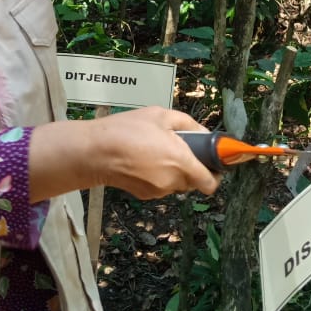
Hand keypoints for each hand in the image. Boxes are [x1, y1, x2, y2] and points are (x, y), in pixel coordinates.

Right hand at [94, 107, 219, 198]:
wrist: (95, 151)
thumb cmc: (126, 130)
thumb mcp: (161, 115)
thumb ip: (189, 124)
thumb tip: (204, 133)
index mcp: (181, 161)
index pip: (211, 183)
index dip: (216, 174)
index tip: (212, 163)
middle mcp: (172, 181)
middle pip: (194, 181)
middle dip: (191, 167)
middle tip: (177, 147)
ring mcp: (158, 191)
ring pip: (176, 183)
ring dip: (173, 171)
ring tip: (155, 151)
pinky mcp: (144, 195)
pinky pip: (160, 186)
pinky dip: (158, 176)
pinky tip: (143, 160)